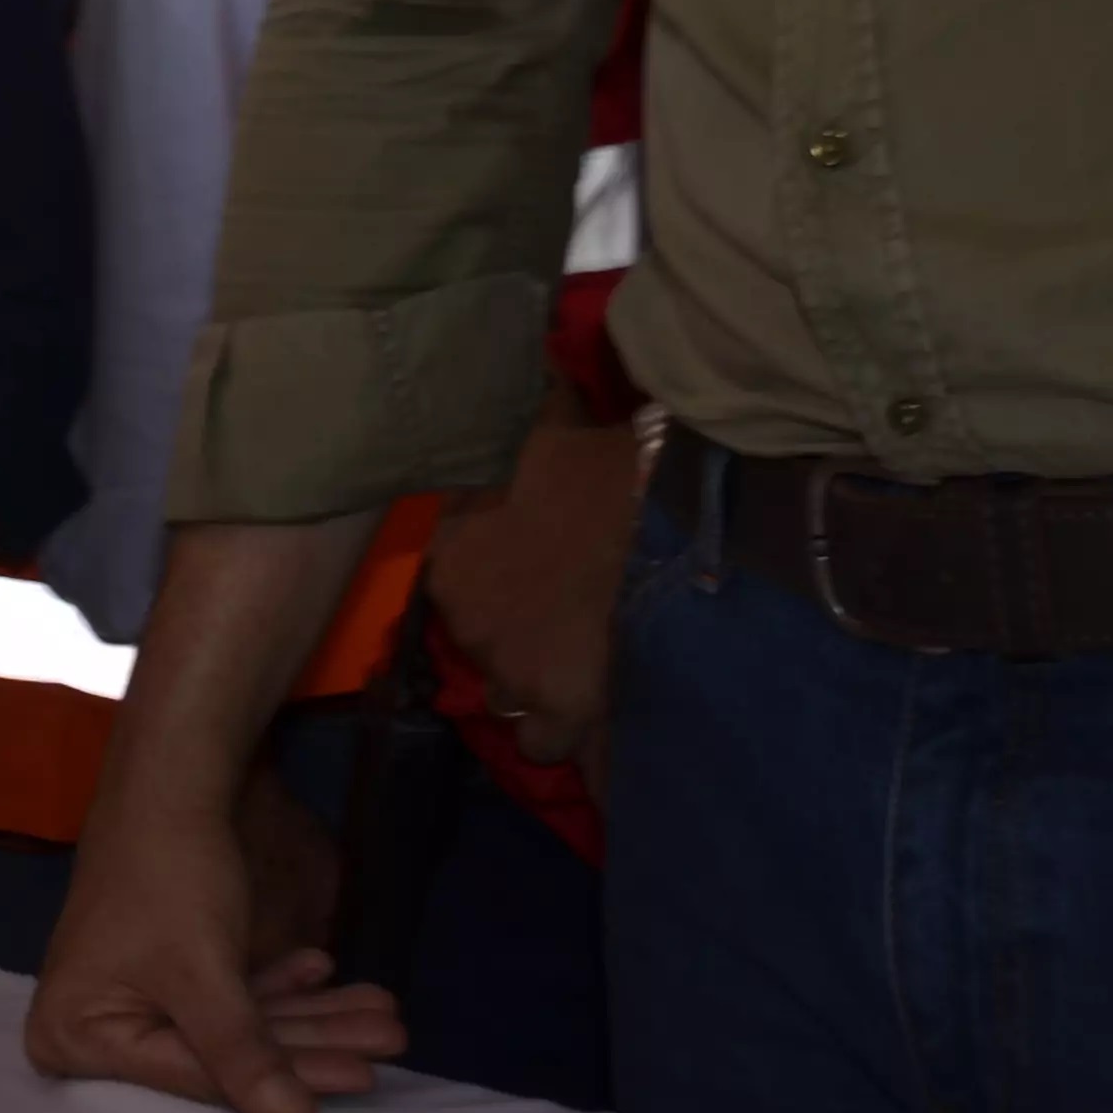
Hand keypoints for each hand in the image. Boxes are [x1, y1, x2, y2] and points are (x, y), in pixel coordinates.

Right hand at [27, 793, 401, 1112]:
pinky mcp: (161, 968)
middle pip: (219, 1053)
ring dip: (311, 1016)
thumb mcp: (204, 972)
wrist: (170, 773)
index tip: (361, 1077)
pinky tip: (324, 971)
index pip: (193, 1076)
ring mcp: (128, 995)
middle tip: (387, 1038)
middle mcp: (90, 1026)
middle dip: (312, 1043)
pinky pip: (225, 994)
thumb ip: (244, 1054)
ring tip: (381, 1014)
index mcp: (72, 1036)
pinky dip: (279, 985)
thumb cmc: (168, 874)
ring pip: (232, 1023)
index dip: (281, 1077)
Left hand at [421, 405, 644, 764]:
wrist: (660, 516)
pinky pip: (551, 747)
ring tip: (591, 669)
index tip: (530, 575)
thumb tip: (534, 365)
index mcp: (452, 554)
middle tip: (568, 617)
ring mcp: (507, 669)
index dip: (495, 584)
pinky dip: (573, 741)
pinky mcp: (559, 709)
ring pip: (510, 701)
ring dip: (540, 687)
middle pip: (482, 647)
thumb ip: (531, 417)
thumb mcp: (553, 423)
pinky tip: (601, 724)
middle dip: (518, 637)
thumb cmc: (604, 460)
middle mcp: (464, 618)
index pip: (454, 586)